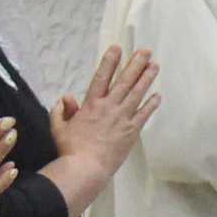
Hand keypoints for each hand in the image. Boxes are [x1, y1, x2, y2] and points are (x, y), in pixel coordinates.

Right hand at [55, 48, 160, 181]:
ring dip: (147, 78)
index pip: (101, 77)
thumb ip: (60, 110)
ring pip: (137, 93)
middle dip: (136, 64)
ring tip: (155, 66)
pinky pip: (144, 114)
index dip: (110, 61)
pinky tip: (158, 96)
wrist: (86, 168)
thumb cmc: (70, 149)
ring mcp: (122, 118)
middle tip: (146, 51)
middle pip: (125, 80)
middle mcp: (109, 107)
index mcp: (91, 104)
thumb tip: (67, 97)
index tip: (117, 48)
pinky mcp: (131, 131)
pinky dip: (151, 104)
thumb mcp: (58, 127)